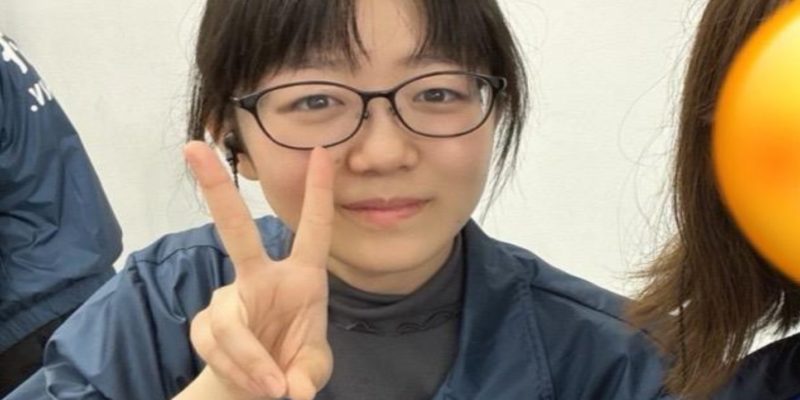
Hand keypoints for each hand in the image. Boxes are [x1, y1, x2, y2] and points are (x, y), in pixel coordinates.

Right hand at [183, 141, 333, 399]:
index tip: (321, 151)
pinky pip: (217, 347)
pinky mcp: (205, 325)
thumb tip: (293, 388)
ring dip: (250, 360)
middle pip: (236, 231)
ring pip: (230, 323)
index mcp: (301, 278)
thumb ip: (308, 374)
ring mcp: (229, 299)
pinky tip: (253, 384)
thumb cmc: (292, 365)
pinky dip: (238, 371)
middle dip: (217, 189)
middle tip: (193, 148)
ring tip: (273, 390)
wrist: (254, 389)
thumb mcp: (312, 369)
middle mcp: (261, 278)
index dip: (318, 193)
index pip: (313, 231)